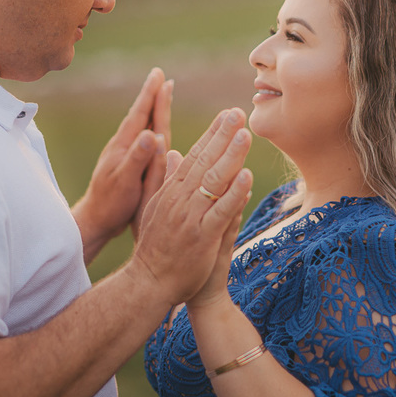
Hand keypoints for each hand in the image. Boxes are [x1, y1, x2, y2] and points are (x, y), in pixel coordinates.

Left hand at [74, 68, 172, 251]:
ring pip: (141, 126)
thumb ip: (138, 158)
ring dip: (151, 109)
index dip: (152, 95)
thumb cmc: (111, 204)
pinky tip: (151, 129)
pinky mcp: (126, 164)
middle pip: (141, 116)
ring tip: (159, 96)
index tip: (160, 75)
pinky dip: (149, 127)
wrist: (95, 222)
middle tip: (162, 76)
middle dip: (152, 96)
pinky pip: (141, 139)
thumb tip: (153, 133)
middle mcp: (123, 146)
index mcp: (124, 147)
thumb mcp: (126, 181)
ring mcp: (123, 155)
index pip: (141, 115)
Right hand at [129, 108, 253, 306]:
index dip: (211, 135)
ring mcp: (190, 217)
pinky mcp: (201, 236)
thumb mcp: (156, 208)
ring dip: (230, 156)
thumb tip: (171, 152)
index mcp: (171, 192)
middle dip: (222, 136)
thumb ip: (167, 180)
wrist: (149, 284)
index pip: (193, 156)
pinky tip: (246, 176)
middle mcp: (179, 200)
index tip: (226, 116)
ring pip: (212, 181)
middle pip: (204, 161)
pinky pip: (220, 211)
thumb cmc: (157, 248)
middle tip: (237, 112)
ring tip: (245, 134)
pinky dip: (233, 193)